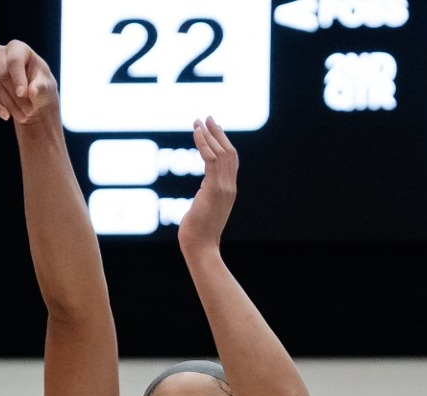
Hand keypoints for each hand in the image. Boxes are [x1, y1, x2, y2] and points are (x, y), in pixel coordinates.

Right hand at [0, 40, 58, 124]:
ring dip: (8, 104)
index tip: (23, 94)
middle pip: (3, 74)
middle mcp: (1, 53)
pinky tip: (6, 116)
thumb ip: (41, 87)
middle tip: (29, 112)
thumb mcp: (46, 87)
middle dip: (16, 96)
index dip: (18, 78)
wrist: (31, 98)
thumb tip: (32, 91)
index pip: (14, 60)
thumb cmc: (40, 87)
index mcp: (18, 48)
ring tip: (23, 117)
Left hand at [177, 117, 236, 253]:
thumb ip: (206, 199)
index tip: (214, 129)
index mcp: (229, 191)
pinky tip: (196, 133)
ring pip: (220, 153)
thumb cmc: (198, 234)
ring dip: (208, 134)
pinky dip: (203, 144)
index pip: (230, 161)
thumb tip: (201, 197)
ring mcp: (224, 188)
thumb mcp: (204, 211)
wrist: (201, 247)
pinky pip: (211, 159)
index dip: (223, 143)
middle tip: (207, 117)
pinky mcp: (214, 189)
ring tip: (199, 121)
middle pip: (229, 153)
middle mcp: (230, 187)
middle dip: (218, 133)